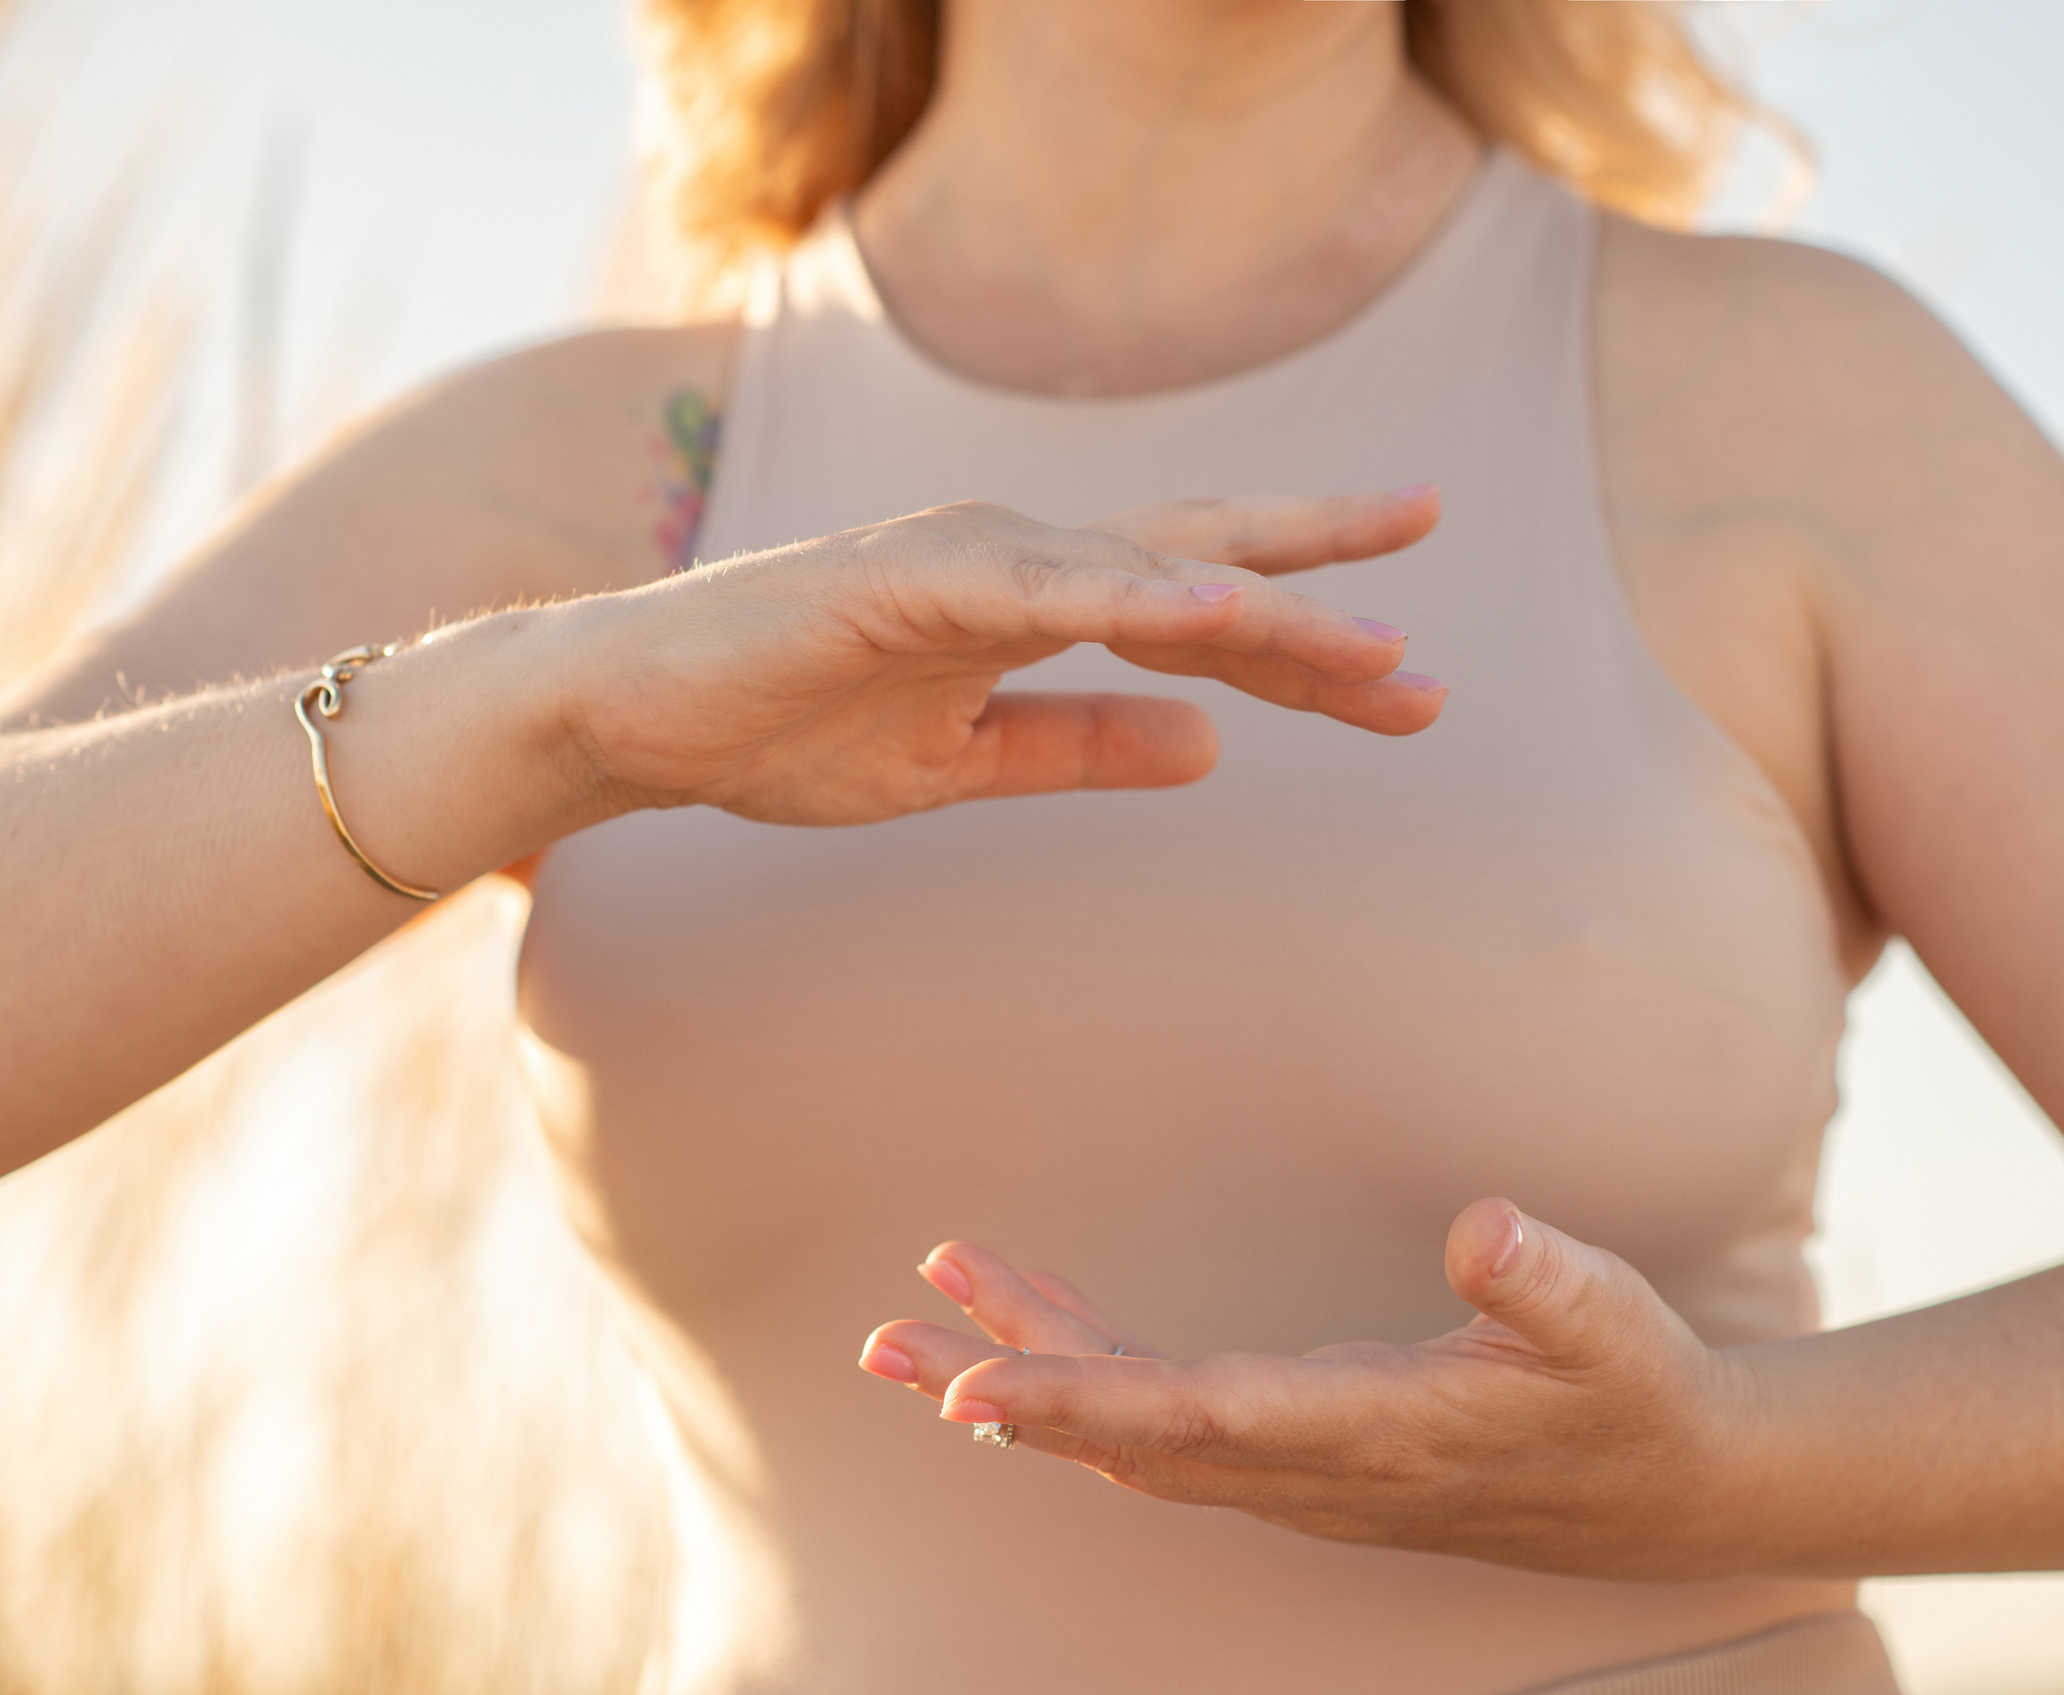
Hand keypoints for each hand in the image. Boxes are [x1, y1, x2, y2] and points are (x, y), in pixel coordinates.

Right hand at [552, 490, 1445, 825]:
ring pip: (1143, 571)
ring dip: (1263, 605)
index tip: (1412, 685)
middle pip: (1202, 561)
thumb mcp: (967, 764)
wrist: (630, 720)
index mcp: (1038, 605)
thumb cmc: (783, 728)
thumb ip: (1084, 746)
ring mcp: (962, 560)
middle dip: (1326, 581)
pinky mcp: (898, 580)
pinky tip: (1218, 616)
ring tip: (1371, 647)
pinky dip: (1132, 596)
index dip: (1309, 647)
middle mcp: (1017, 562)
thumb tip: (1211, 748)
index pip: (1202, 617)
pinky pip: (1038, 589)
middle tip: (1433, 617)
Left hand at [857, 1199, 1748, 1581]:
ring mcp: (1306, 1476)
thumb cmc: (1634, 1390)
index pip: (1196, 1420)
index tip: (966, 1390)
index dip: (1076, 1402)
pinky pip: (1171, 1430)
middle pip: (1131, 1434)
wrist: (1671, 1489)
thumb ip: (1546, 1280)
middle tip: (886, 1343)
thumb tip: (1485, 1226)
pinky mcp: (1307, 1459)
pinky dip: (1091, 1387)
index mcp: (1375, 1433)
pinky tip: (1040, 1341)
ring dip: (1030, 1381)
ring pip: (1137, 1437)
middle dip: (1007, 1388)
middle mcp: (1318, 1471)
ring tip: (921, 1323)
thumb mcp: (1614, 1323)